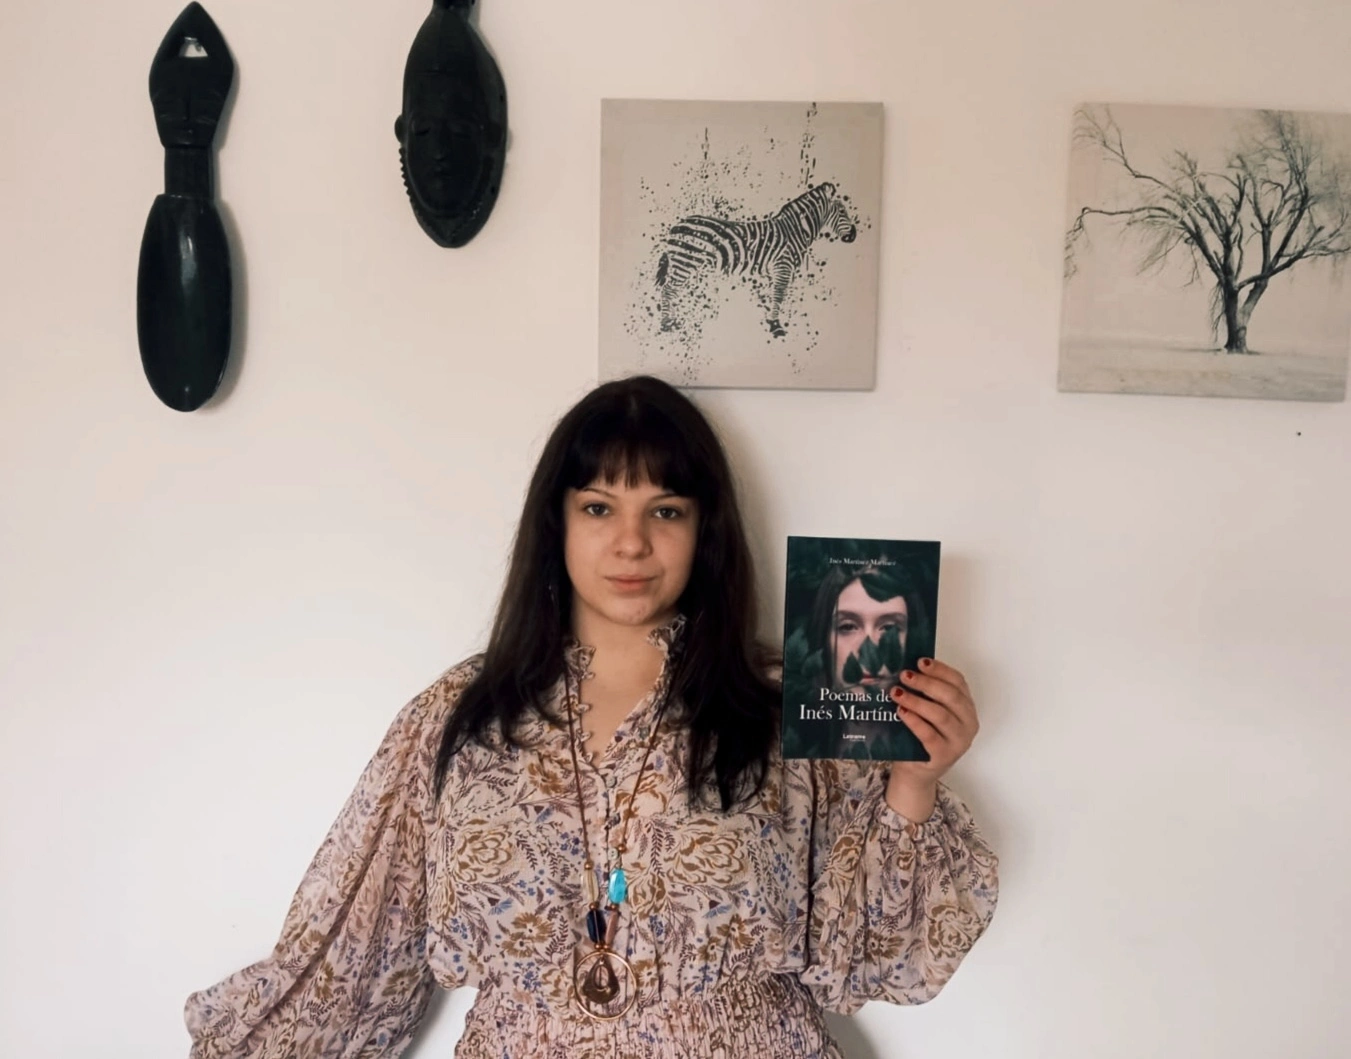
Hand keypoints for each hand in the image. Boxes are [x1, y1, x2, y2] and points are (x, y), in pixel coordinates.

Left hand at [884, 659, 979, 821]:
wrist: (916, 769)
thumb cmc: (921, 734)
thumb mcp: (928, 710)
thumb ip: (925, 693)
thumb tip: (907, 667)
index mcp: (966, 706)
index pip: (958, 682)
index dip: (940, 669)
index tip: (920, 661)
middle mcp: (968, 723)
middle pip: (951, 696)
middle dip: (926, 683)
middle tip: (905, 675)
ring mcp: (959, 741)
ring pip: (940, 715)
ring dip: (917, 701)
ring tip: (897, 693)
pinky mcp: (945, 756)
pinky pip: (929, 735)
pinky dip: (914, 721)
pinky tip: (901, 712)